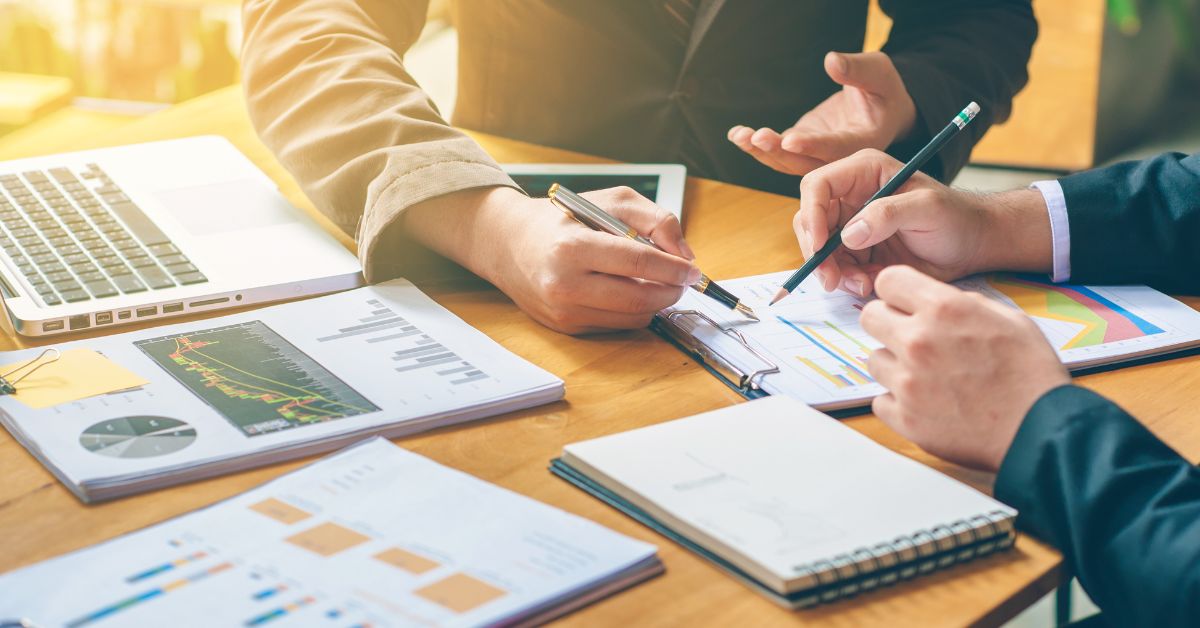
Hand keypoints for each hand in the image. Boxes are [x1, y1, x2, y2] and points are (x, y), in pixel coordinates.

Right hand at [404, 186, 699, 334]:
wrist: (510, 244)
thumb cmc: (563, 219)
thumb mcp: (610, 201)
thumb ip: (654, 219)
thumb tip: (684, 255)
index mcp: (573, 247)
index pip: (638, 262)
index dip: (673, 269)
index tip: (693, 271)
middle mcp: (565, 284)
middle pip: (639, 298)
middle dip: (671, 291)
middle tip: (682, 280)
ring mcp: (564, 311)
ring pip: (632, 317)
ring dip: (655, 302)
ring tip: (657, 282)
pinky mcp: (566, 327)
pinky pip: (617, 324)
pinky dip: (633, 310)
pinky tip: (629, 290)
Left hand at [727, 51, 916, 175]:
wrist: (880, 107)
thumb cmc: (883, 89)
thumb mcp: (878, 73)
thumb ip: (857, 70)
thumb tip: (831, 62)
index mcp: (863, 141)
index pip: (836, 148)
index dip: (813, 145)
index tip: (789, 139)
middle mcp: (838, 156)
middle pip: (806, 162)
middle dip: (779, 152)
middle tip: (757, 136)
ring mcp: (818, 154)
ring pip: (787, 161)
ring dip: (761, 151)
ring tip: (740, 136)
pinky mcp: (803, 146)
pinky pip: (779, 151)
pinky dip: (758, 146)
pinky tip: (738, 135)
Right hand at [794, 149, 1052, 295]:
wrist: (972, 245)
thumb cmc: (956, 217)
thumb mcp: (926, 209)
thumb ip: (887, 214)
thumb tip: (849, 234)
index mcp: (864, 172)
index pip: (818, 186)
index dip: (812, 214)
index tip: (821, 245)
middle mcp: (851, 196)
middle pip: (810, 221)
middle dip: (817, 252)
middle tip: (830, 279)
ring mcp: (852, 225)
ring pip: (820, 249)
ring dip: (832, 271)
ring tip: (861, 284)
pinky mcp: (857, 251)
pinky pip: (836, 268)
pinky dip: (846, 281)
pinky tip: (868, 284)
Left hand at [860, 266, 1069, 470]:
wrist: (1041, 430)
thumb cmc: (1031, 375)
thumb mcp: (1010, 319)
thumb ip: (964, 303)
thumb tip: (935, 300)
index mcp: (944, 310)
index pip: (887, 281)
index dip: (897, 291)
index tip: (904, 303)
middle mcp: (918, 341)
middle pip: (869, 317)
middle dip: (888, 323)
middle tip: (911, 339)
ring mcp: (908, 382)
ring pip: (874, 360)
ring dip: (895, 366)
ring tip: (928, 377)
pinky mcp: (904, 418)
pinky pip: (880, 400)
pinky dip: (898, 402)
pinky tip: (926, 403)